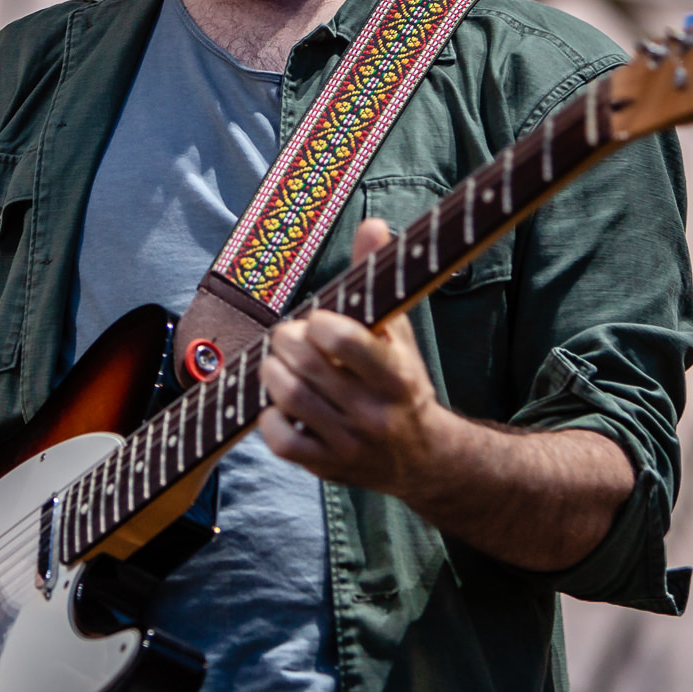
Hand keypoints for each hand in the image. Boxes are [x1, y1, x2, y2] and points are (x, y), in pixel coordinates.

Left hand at [258, 218, 453, 497]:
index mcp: (397, 375)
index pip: (344, 340)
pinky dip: (270, 416)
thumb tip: (372, 224)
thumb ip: (378, 278)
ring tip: (280, 364)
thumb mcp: (397, 331)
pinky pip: (280, 439)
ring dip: (272, 373)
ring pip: (288, 397)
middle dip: (286, 342)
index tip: (318, 320)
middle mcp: (375, 412)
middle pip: (305, 365)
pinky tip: (282, 405)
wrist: (422, 457)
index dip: (319, 323)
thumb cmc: (401, 381)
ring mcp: (349, 443)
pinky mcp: (326, 467)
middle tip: (288, 338)